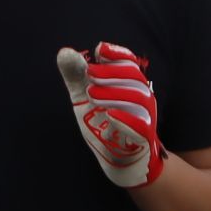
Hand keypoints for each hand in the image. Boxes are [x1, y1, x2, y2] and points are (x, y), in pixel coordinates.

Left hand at [55, 43, 164, 189]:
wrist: (117, 160)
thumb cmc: (103, 125)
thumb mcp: (84, 99)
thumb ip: (76, 76)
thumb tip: (64, 52)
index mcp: (130, 85)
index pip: (129, 63)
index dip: (117, 54)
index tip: (99, 50)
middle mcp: (141, 98)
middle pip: (134, 78)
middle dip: (111, 73)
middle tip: (89, 74)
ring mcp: (146, 118)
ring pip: (139, 99)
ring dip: (115, 93)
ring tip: (91, 94)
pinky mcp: (145, 140)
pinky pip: (141, 127)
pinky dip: (127, 120)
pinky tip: (109, 115)